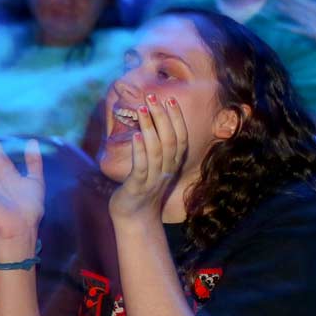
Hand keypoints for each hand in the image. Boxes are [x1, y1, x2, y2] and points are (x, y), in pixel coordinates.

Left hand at [108, 94, 187, 223]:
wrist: (136, 219)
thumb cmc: (142, 191)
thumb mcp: (153, 168)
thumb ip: (155, 149)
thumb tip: (149, 124)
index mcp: (172, 165)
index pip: (180, 138)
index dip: (177, 119)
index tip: (171, 100)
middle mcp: (167, 171)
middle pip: (170, 140)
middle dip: (162, 117)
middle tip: (153, 96)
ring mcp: (154, 179)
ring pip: (157, 151)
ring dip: (150, 128)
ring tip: (142, 108)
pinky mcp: (138, 187)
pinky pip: (142, 167)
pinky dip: (140, 151)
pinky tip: (136, 136)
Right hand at [273, 0, 315, 52]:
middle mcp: (311, 15)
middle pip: (296, 6)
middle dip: (287, 1)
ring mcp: (311, 24)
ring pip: (297, 16)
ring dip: (288, 12)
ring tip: (277, 7)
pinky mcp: (313, 34)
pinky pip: (301, 30)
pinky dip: (292, 28)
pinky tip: (282, 26)